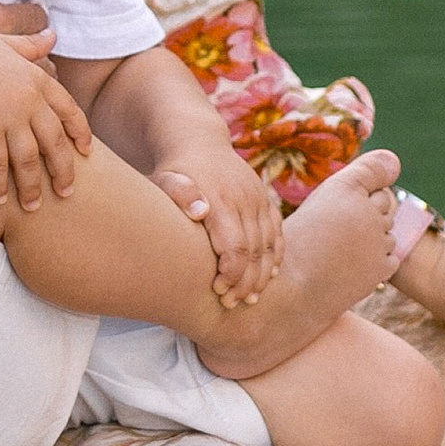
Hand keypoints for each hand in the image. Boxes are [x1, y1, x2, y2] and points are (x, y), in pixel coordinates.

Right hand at [0, 28, 91, 210]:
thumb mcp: (2, 42)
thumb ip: (30, 44)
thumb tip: (53, 35)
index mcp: (36, 79)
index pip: (70, 110)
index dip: (80, 134)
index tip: (86, 153)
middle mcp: (27, 99)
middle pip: (55, 142)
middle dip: (63, 171)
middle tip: (66, 193)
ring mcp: (6, 115)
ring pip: (29, 160)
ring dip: (32, 187)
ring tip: (33, 207)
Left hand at [153, 141, 284, 308]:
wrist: (197, 141)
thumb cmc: (174, 170)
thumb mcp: (166, 179)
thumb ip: (179, 194)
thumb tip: (200, 211)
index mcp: (221, 200)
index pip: (236, 247)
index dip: (231, 275)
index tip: (218, 292)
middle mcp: (245, 200)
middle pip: (255, 252)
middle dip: (246, 282)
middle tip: (233, 304)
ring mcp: (258, 199)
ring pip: (270, 245)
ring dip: (263, 275)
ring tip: (252, 298)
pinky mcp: (265, 199)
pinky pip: (277, 232)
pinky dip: (276, 255)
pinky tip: (270, 275)